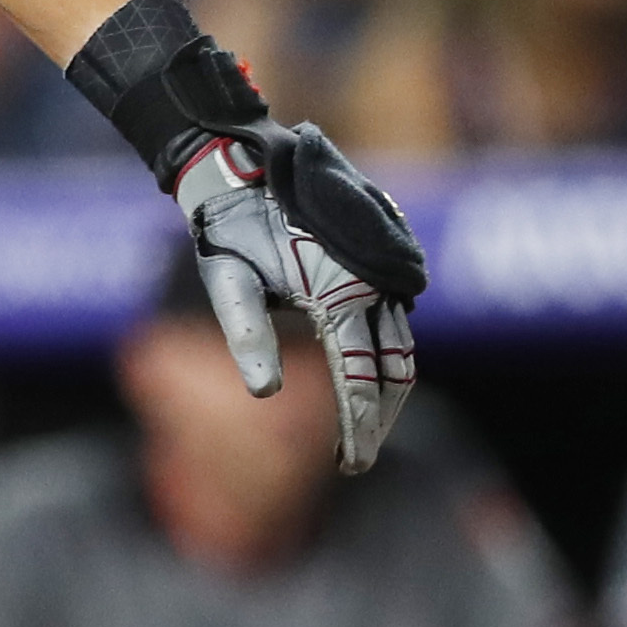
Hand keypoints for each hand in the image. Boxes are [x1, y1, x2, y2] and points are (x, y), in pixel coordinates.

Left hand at [178, 120, 425, 474]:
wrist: (243, 161)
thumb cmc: (227, 226)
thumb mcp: (226, 283)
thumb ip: (245, 334)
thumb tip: (264, 395)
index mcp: (339, 293)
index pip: (360, 379)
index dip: (358, 428)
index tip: (350, 466)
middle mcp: (373, 281)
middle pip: (395, 369)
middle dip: (379, 418)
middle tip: (358, 457)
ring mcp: (384, 266)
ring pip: (401, 342)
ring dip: (388, 386)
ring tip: (365, 426)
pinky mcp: (382, 254)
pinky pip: (396, 312)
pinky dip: (388, 348)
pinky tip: (369, 372)